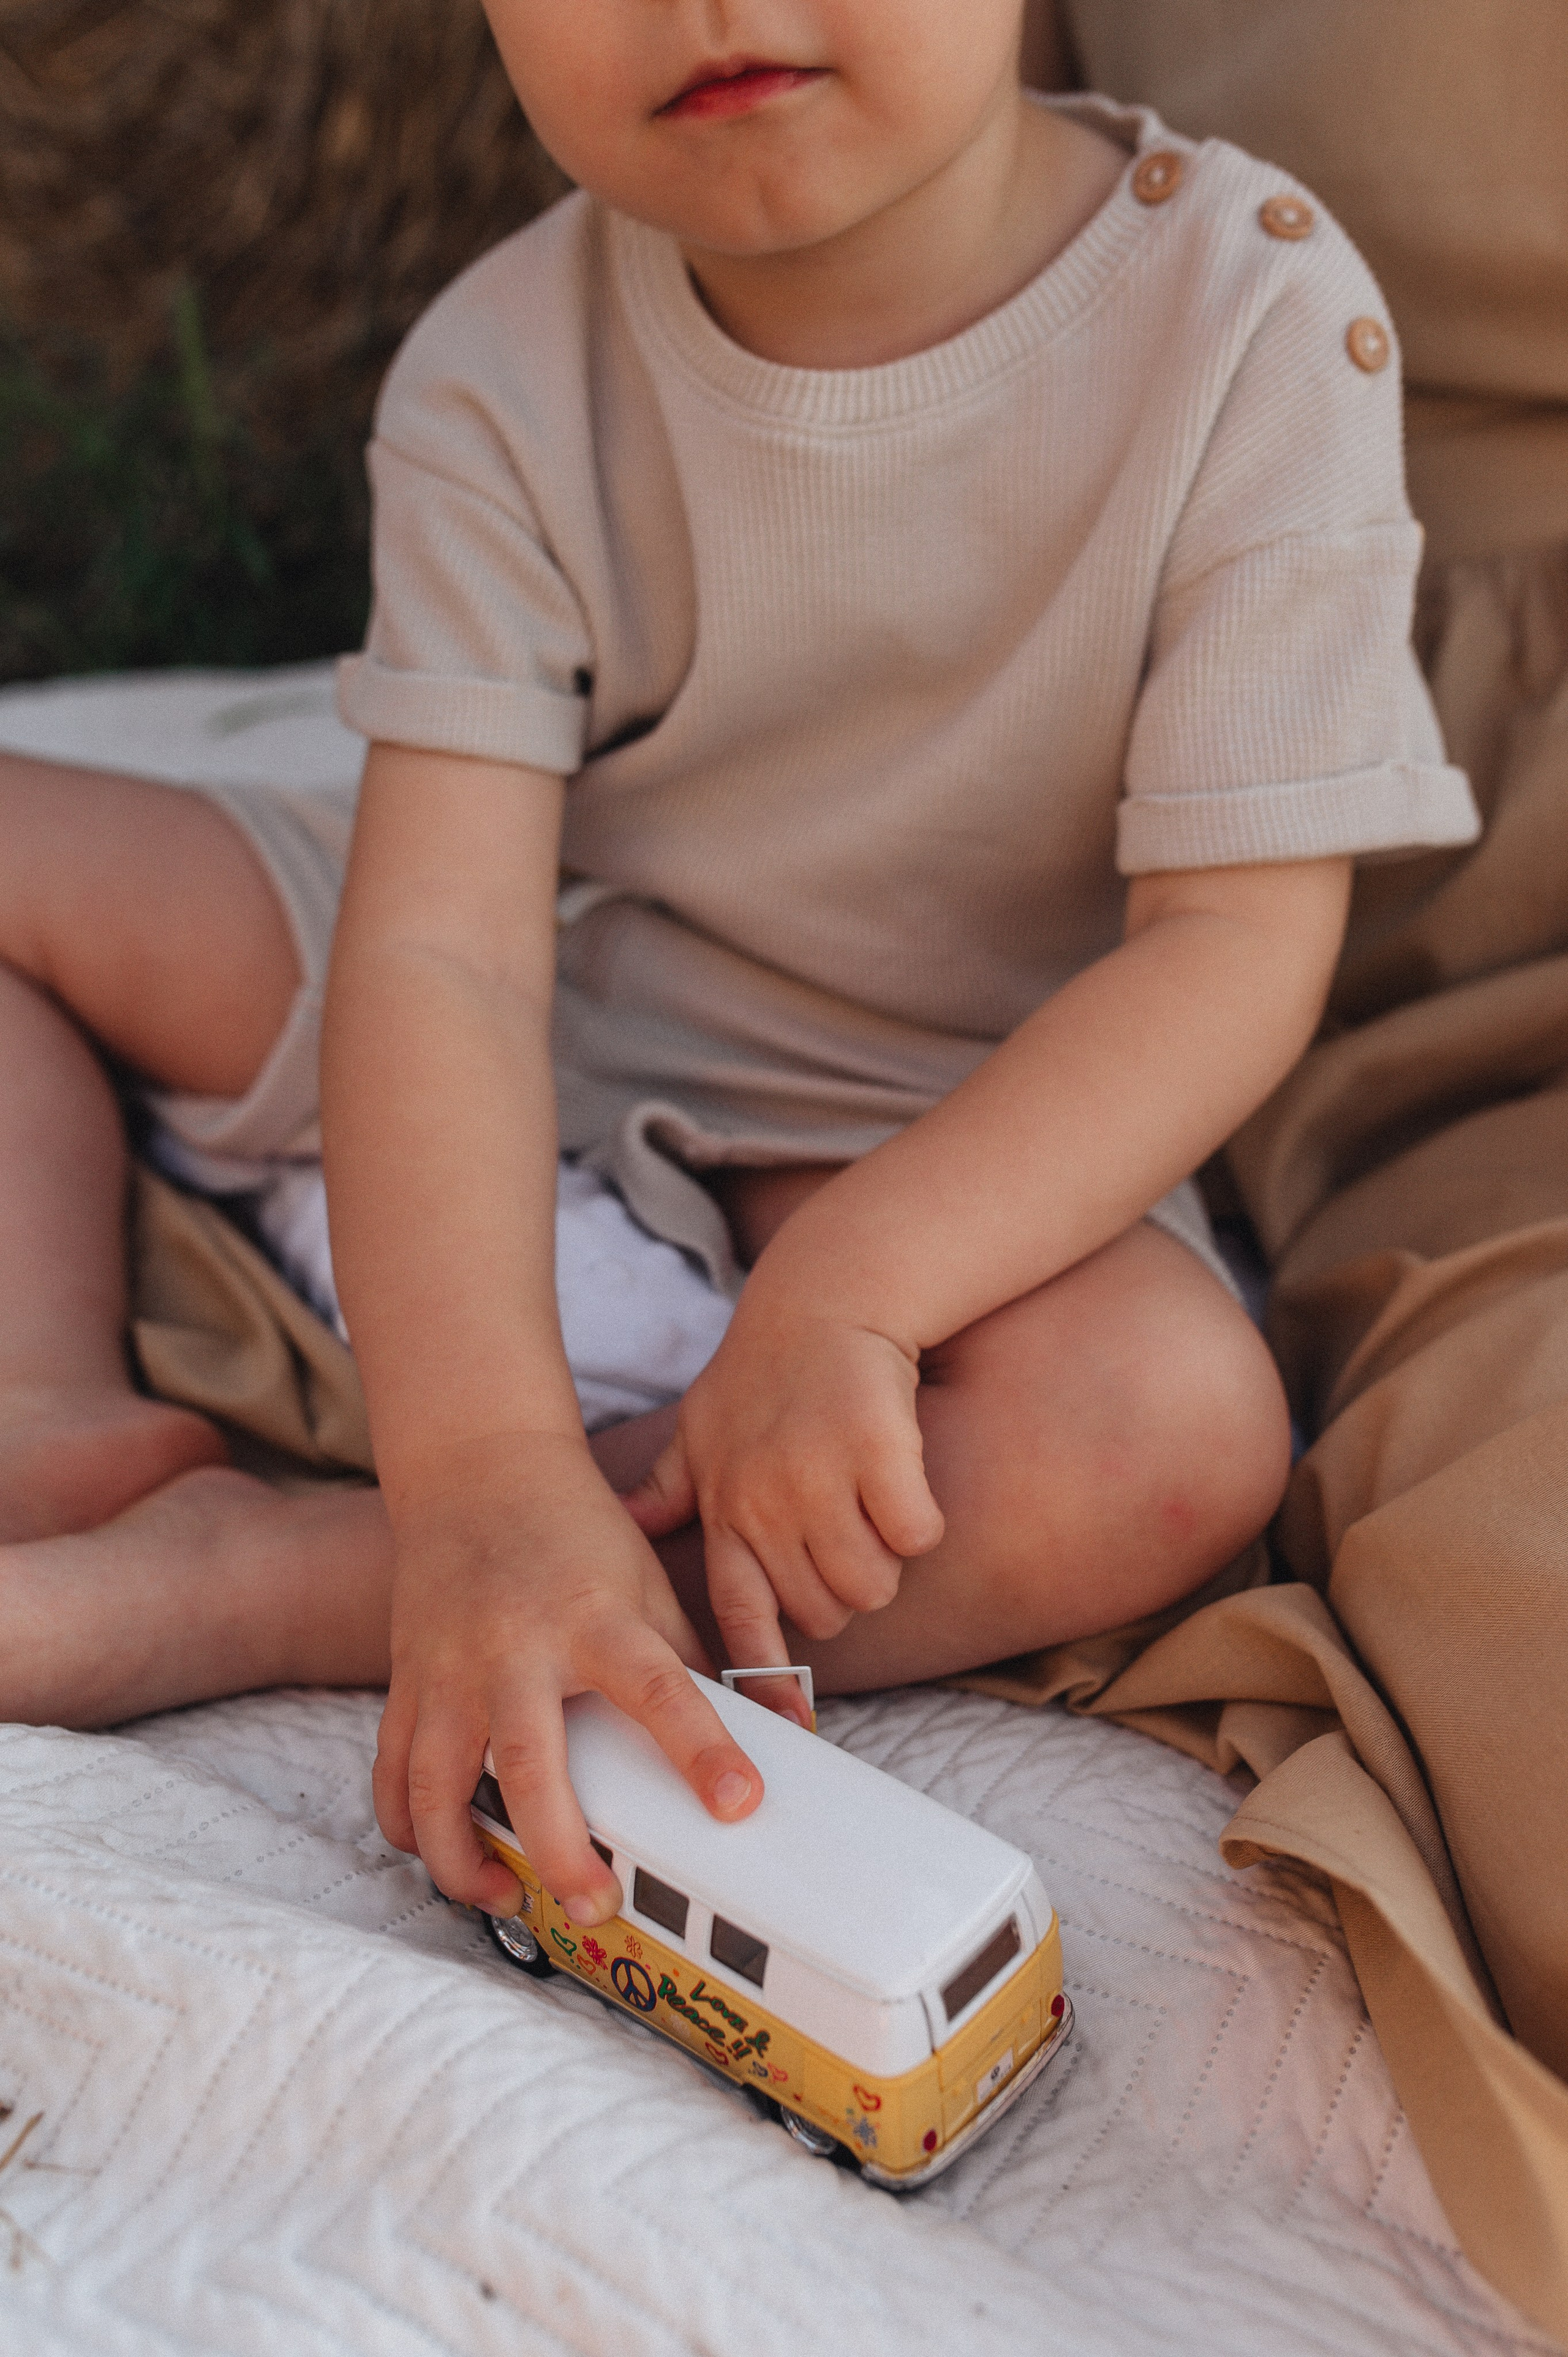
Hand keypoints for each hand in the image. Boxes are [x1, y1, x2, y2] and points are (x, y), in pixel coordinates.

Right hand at [372, 1431, 763, 1922]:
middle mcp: (517, 1648)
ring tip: (510, 1899)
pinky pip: (392, 1773)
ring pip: (437, 1787)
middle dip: (562, 1850)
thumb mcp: (648, 1583)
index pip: (658, 1687)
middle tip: (597, 1908)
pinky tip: (449, 1855)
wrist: (478, 1469)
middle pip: (533, 1765)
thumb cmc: (579, 1534)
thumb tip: (781, 1733)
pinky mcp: (407, 1680)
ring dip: (466, 1860)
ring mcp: (449, 1668)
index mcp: (596, 1618)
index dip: (701, 1749)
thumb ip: (695, 1661)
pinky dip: (410, 1828)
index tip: (739, 1804)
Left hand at [622, 1297, 944, 1695]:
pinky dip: (920, 1520)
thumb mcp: (700, 1429)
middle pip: (826, 1610)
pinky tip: (903, 1481)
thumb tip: (619, 1530)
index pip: (740, 1615)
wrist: (824, 1300)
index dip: (765, 1678)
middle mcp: (765, 1503)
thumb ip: (667, 1490)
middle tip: (848, 1533)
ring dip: (886, 1558)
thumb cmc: (762, 1370)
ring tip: (873, 1505)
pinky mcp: (878, 1451)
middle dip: (846, 1588)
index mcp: (725, 1509)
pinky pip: (915, 1534)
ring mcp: (819, 1478)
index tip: (792, 1725)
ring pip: (873, 1582)